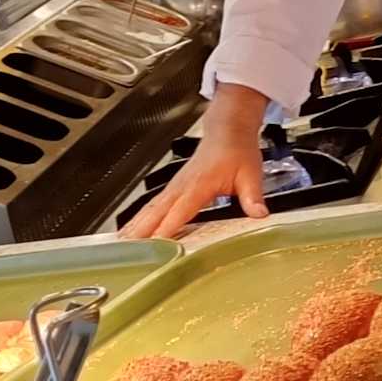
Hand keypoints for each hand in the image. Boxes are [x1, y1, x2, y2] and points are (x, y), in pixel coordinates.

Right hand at [120, 86, 270, 238]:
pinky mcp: (174, 188)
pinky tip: (132, 230)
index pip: (180, 210)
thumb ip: (253, 196)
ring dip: (136, 225)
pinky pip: (153, 205)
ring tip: (121, 244)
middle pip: (157, 212)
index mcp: (199, 184)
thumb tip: (259, 214)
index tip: (157, 243)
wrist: (228, 130)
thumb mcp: (251, 174)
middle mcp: (182, 186)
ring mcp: (175, 187)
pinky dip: (140, 218)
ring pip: (151, 209)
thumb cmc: (237, 150)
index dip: (168, 227)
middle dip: (142, 231)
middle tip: (129, 250)